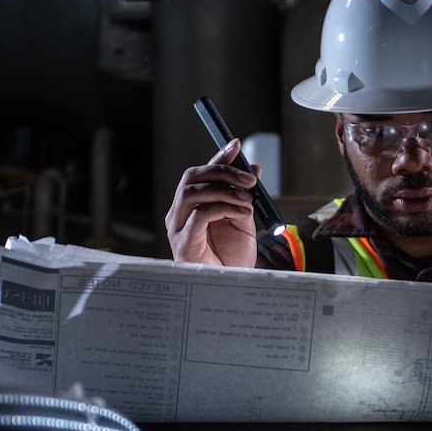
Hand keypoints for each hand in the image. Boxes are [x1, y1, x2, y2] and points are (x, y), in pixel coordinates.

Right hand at [165, 138, 260, 266]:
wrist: (231, 286)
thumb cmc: (232, 257)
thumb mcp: (242, 218)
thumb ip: (244, 194)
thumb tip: (253, 168)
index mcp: (191, 206)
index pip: (200, 173)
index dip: (217, 158)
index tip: (235, 144)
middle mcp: (180, 214)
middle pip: (191, 177)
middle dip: (222, 172)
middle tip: (249, 179)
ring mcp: (178, 228)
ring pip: (192, 192)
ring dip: (224, 190)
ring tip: (247, 200)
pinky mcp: (183, 243)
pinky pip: (200, 215)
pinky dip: (223, 208)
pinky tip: (242, 213)